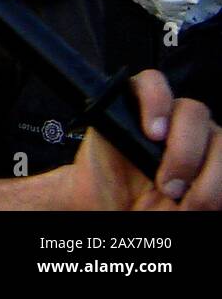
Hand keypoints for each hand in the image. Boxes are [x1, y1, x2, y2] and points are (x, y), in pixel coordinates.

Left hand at [58, 70, 221, 209]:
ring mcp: (203, 142)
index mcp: (138, 109)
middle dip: (184, 151)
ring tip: (186, 205)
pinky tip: (201, 206)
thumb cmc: (109, 190)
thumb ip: (96, 145)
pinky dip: (219, 190)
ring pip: (221, 142)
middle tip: (167, 186)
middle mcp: (175, 120)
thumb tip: (92, 128)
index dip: (156, 100)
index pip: (151, 83)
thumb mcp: (90, 167)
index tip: (152, 134)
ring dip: (209, 177)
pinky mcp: (218, 165)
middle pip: (194, 111)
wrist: (127, 215)